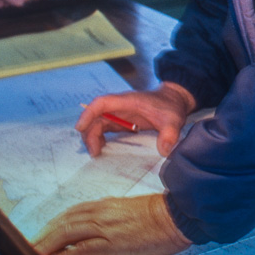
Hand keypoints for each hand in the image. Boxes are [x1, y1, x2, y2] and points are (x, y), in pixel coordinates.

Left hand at [32, 193, 191, 254]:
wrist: (176, 215)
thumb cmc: (158, 213)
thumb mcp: (129, 209)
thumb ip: (110, 213)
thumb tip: (96, 222)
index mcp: (105, 205)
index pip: (71, 213)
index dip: (53, 224)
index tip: (41, 233)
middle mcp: (101, 213)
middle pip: (64, 222)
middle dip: (43, 235)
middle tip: (29, 246)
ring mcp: (106, 228)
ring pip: (68, 233)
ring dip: (47, 244)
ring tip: (34, 254)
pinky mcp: (113, 243)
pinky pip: (83, 248)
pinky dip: (66, 254)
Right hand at [77, 82, 196, 156]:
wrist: (174, 101)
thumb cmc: (171, 107)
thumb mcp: (174, 120)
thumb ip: (170, 134)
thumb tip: (164, 151)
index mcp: (128, 101)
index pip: (102, 103)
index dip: (88, 114)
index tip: (80, 127)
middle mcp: (119, 107)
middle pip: (95, 117)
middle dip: (89, 133)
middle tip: (93, 152)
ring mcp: (119, 114)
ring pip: (97, 123)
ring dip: (92, 137)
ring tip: (96, 153)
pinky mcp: (121, 121)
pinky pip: (104, 128)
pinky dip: (99, 138)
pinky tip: (101, 149)